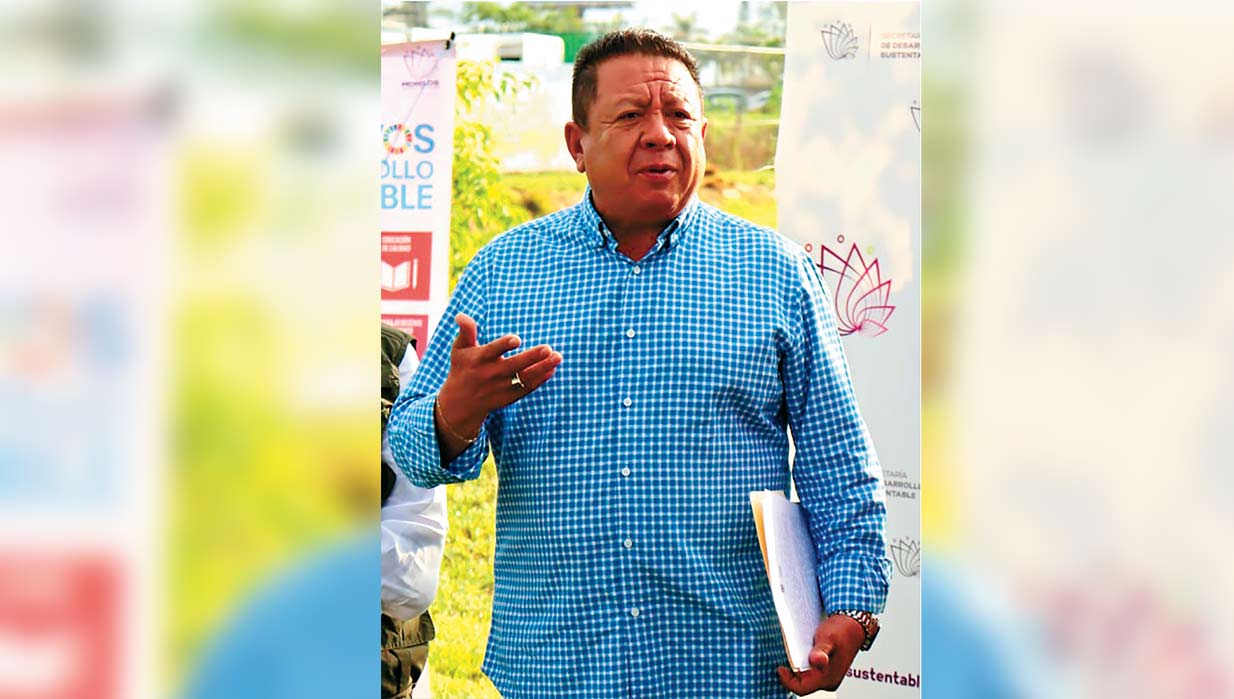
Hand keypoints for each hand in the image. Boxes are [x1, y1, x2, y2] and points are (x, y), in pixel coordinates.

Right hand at [435, 313, 561, 457]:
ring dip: (542, 368)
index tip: (517, 339)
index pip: (492, 351)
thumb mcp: (459, 349)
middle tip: (548, 348)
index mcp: (479, 360)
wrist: (461, 402)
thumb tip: (460, 315)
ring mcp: (501, 388)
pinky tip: (552, 368)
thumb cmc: (462, 368)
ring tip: (558, 357)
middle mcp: (491, 375)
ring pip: (525, 378)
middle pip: (514, 366)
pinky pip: (527, 388)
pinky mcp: (509, 397)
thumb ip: (466, 331)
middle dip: (531, 357)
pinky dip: (540, 380)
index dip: (504, 345)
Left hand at [776, 614, 865, 694]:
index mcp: (828, 677)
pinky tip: (799, 656)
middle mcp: (828, 681)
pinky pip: (810, 674)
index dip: (787, 681)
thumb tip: (817, 661)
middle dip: (790, 675)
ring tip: (790, 656)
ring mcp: (828, 677)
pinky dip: (802, 667)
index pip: (801, 688)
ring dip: (796, 671)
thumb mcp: (828, 637)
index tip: (780, 668)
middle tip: (783, 659)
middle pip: (802, 685)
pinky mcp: (827, 672)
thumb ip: (821, 650)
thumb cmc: (841, 631)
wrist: (853, 626)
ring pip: (806, 680)